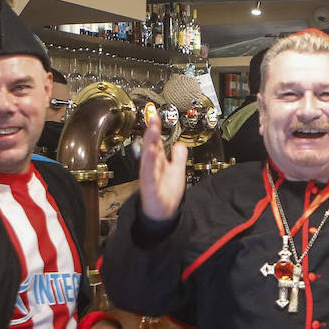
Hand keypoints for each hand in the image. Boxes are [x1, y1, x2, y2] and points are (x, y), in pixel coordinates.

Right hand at [138, 103, 186, 221]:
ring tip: (152, 130)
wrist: (163, 212)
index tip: (155, 116)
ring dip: (149, 143)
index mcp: (158, 161)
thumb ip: (178, 157)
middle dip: (151, 131)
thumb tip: (180, 144)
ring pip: (148, 157)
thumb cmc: (167, 192)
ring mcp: (150, 176)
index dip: (156, 129)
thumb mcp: (177, 171)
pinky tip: (151, 152)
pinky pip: (149, 173)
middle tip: (152, 117)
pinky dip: (149, 163)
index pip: (156, 142)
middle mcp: (152, 167)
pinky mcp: (151, 187)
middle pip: (151, 146)